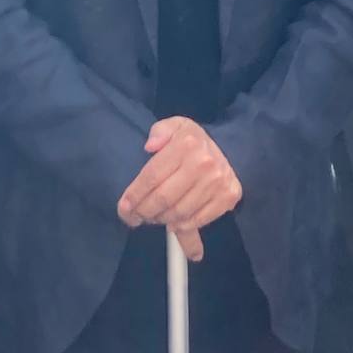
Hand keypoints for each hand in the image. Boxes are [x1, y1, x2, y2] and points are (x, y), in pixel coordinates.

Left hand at [117, 117, 242, 261]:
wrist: (229, 149)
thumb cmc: (192, 141)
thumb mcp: (174, 126)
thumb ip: (159, 131)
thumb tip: (150, 146)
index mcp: (186, 144)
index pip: (151, 176)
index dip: (134, 196)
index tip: (123, 208)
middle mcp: (203, 163)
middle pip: (163, 198)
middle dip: (143, 212)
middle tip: (135, 217)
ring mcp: (217, 182)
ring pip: (178, 213)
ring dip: (160, 219)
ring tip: (153, 217)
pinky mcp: (228, 197)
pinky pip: (197, 220)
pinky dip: (181, 226)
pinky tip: (172, 222)